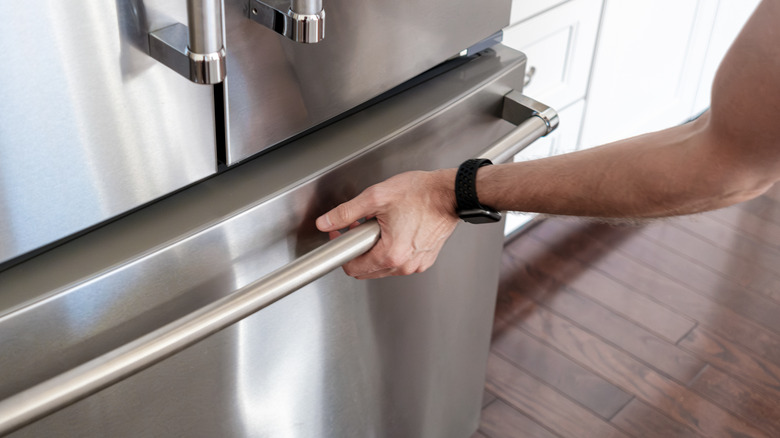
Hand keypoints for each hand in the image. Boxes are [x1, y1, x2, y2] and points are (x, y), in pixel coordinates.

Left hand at [316, 169, 458, 278]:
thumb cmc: (421, 194)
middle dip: (359, 249)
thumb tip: (326, 222)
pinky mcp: (425, 260)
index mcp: (391, 254)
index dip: (342, 250)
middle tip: (361, 226)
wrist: (450, 193)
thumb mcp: (376, 198)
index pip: (353, 268)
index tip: (342, 234)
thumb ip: (346, 212)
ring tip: (381, 225)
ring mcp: (417, 264)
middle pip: (367, 270)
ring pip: (383, 267)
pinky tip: (396, 229)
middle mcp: (404, 265)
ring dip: (376, 249)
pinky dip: (393, 250)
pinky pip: (400, 262)